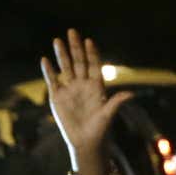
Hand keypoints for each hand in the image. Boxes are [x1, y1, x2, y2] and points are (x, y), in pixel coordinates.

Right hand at [40, 29, 133, 174]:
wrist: (85, 142)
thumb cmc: (99, 130)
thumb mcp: (108, 115)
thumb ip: (116, 102)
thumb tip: (130, 94)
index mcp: (96, 87)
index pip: (94, 66)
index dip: (92, 54)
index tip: (89, 41)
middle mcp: (82, 85)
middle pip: (78, 62)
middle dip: (75, 48)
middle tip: (72, 31)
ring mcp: (69, 90)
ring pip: (65, 68)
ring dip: (61, 55)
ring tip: (57, 40)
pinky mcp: (57, 97)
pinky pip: (52, 81)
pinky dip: (49, 71)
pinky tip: (45, 60)